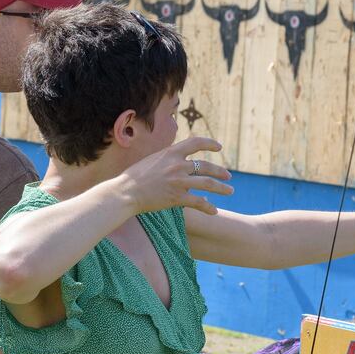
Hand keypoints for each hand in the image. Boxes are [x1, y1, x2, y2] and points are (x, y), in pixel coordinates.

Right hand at [116, 137, 232, 214]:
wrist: (125, 192)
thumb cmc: (133, 177)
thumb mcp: (152, 160)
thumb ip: (166, 159)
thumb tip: (175, 159)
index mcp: (171, 152)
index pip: (196, 143)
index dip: (209, 144)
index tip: (219, 147)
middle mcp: (177, 165)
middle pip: (206, 166)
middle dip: (220, 171)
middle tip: (228, 176)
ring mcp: (179, 181)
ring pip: (207, 184)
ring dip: (221, 188)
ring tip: (230, 191)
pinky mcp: (177, 198)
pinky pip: (198, 202)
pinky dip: (208, 207)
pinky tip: (214, 210)